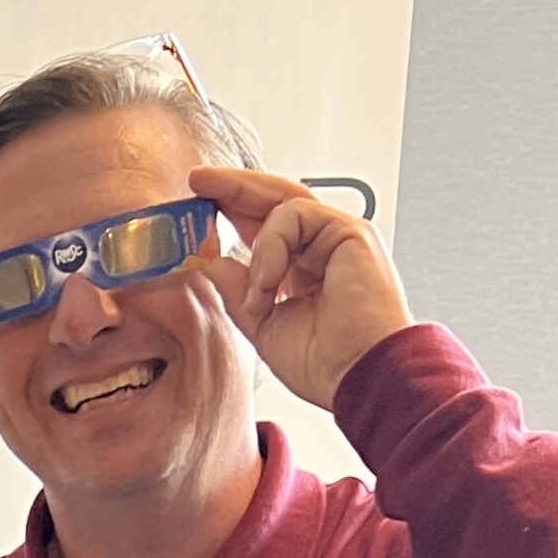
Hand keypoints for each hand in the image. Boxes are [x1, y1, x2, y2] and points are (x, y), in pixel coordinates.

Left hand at [189, 166, 413, 410]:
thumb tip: (210, 262)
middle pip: (274, 200)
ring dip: (257, 250)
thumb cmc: (324, 363)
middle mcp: (323, 246)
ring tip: (256, 296)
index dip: (232, 211)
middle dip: (234, 188)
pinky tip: (269, 284)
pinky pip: (295, 215)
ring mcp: (337, 236)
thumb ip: (238, 290)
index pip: (265, 227)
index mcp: (304, 268)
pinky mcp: (348, 231)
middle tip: (198, 180)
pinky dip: (272, 248)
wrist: (358, 377)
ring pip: (281, 207)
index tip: (199, 203)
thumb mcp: (262, 325)